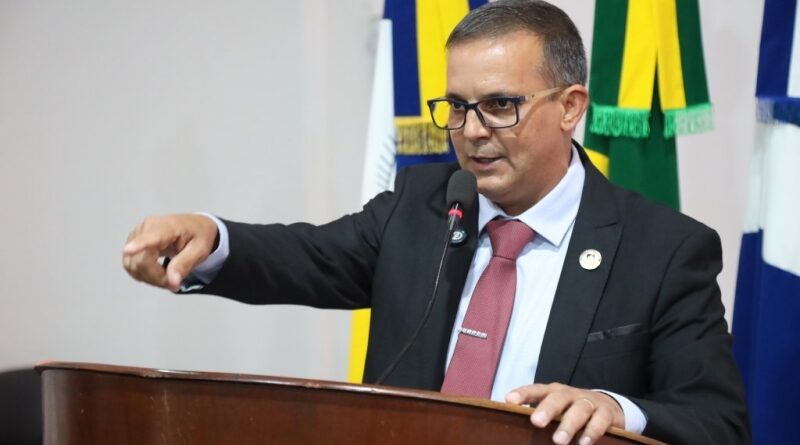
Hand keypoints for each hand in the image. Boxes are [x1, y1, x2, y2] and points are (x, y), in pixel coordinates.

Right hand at [122, 214, 217, 290]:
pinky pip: (131, 266)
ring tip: (170, 276)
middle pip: (141, 261)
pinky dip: (145, 274)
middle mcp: (146, 228)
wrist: (194, 227)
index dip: (138, 245)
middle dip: (157, 278)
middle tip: (175, 282)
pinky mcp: (131, 243)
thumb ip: (185, 264)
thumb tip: (172, 281)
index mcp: (168, 226)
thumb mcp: (200, 250)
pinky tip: (159, 272)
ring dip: (151, 278)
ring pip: (133, 266)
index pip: (151, 237)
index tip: (128, 250)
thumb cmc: (198, 236)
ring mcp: (136, 235)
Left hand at [506, 383, 623, 444]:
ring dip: (568, 424)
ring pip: (579, 409)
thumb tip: (512, 428)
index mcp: (553, 392)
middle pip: (557, 398)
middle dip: (547, 409)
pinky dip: (591, 432)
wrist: (608, 407)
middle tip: (536, 422)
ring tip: (558, 441)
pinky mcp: (606, 413)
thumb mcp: (555, 410)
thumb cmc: (571, 410)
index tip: (509, 400)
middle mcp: (570, 394)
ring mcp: (589, 402)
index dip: (522, 394)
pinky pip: (599, 421)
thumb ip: (538, 414)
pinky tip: (583, 443)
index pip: (536, 390)